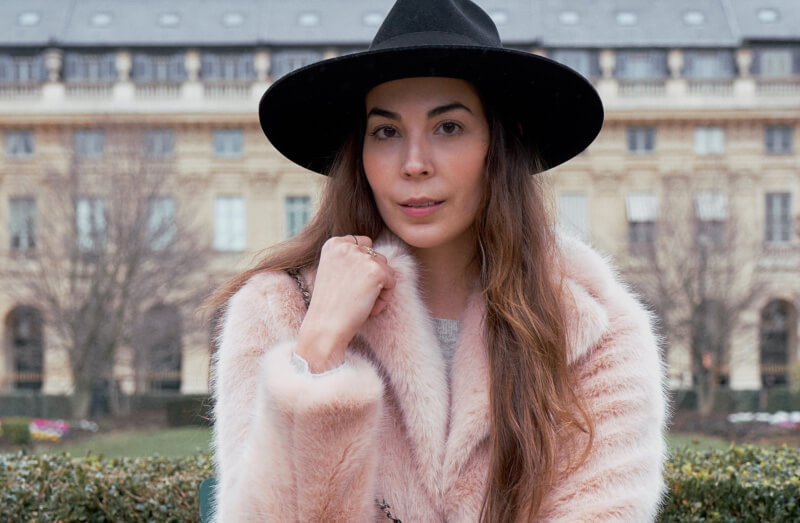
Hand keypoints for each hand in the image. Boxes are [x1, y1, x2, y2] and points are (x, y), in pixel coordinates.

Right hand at [295, 235, 394, 371]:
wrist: (325, 328)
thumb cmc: (329, 306)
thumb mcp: (333, 273)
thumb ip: (350, 260)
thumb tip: (377, 256)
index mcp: (333, 244)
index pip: (363, 244)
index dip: (363, 266)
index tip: (351, 285)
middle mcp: (347, 246)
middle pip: (376, 256)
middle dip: (373, 278)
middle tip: (358, 298)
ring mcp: (362, 257)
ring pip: (386, 268)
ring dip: (380, 288)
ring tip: (363, 304)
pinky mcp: (376, 271)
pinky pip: (392, 282)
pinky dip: (385, 298)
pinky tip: (370, 308)